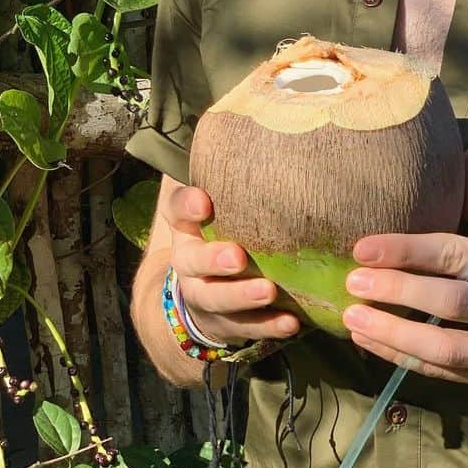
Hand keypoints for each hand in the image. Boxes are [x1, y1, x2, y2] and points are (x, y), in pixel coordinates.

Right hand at [161, 183, 300, 345]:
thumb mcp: (219, 207)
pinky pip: (246, 329)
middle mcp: (189, 265)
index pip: (176, 211)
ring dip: (243, 298)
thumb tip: (264, 139)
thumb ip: (231, 181)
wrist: (205, 292)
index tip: (204, 203)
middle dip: (214, 262)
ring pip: (217, 301)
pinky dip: (269, 327)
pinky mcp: (228, 325)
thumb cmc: (221, 234)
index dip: (187, 206)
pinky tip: (291, 323)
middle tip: (237, 257)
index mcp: (186, 229)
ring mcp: (207, 298)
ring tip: (269, 292)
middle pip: (192, 264)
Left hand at [340, 147, 467, 401]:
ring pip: (447, 347)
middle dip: (395, 291)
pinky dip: (410, 362)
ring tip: (353, 322)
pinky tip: (378, 348)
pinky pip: (451, 374)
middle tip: (350, 283)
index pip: (457, 253)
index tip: (362, 247)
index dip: (406, 250)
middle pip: (449, 300)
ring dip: (395, 335)